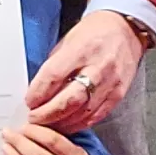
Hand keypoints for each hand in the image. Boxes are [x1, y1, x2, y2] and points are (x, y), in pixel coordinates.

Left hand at [25, 9, 144, 132]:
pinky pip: (96, 116)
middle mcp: (98, 67)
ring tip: (48, 124)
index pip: (54, 76)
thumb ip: (55, 65)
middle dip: (47, 114)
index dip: (38, 92)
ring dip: (61, 123)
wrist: (126, 30)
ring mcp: (110, 83)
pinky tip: (68, 124)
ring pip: (82, 113)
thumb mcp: (69, 40)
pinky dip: (79, 123)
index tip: (29, 101)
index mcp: (81, 49)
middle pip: (69, 100)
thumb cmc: (95, 32)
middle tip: (34, 118)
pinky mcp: (118, 94)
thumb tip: (38, 90)